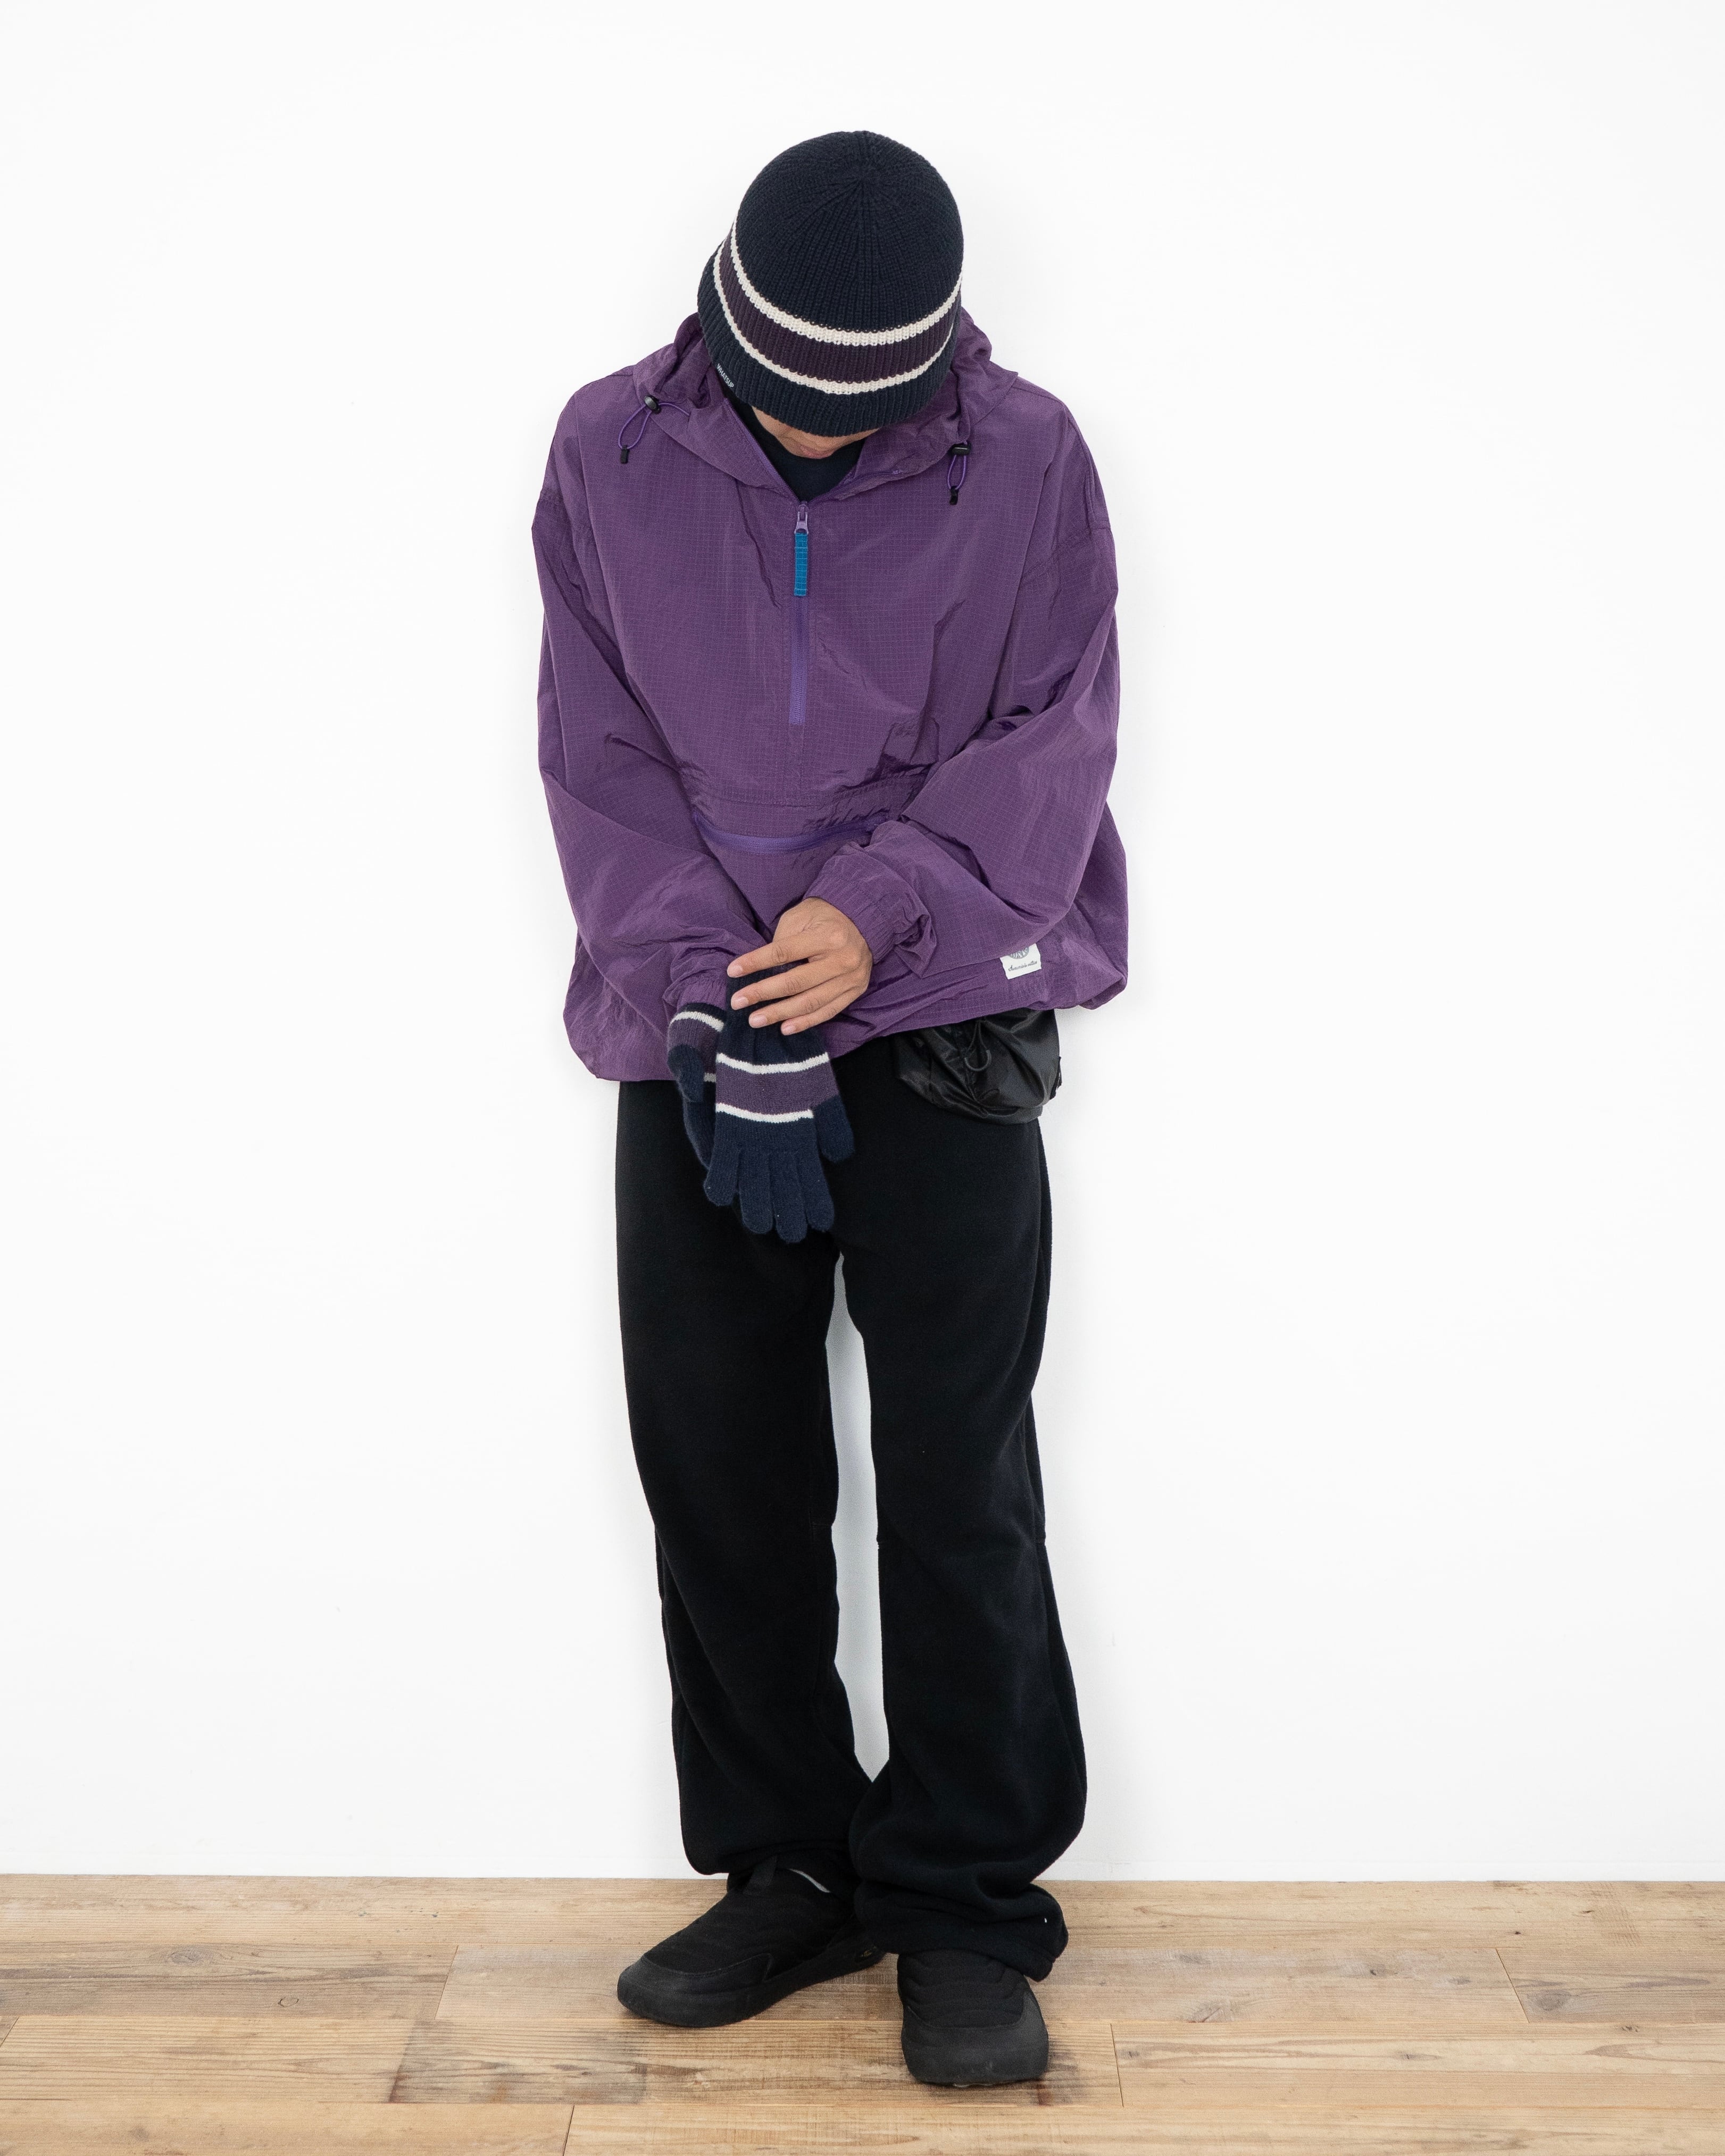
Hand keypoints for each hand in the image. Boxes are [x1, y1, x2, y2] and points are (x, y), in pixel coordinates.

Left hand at [729, 899, 871, 1034]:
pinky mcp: (855, 991)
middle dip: (762, 993)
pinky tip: (784, 1028)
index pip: (783, 953)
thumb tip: (759, 969)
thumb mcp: (801, 917)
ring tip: (755, 1020)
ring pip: (810, 1002)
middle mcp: (841, 960)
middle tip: (737, 1002)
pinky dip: (805, 1022)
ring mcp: (850, 979)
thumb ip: (782, 941)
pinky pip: (827, 1012)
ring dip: (780, 1013)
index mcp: (826, 936)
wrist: (863, 919)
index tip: (733, 971)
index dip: (756, 963)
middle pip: (795, 982)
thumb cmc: (824, 917)